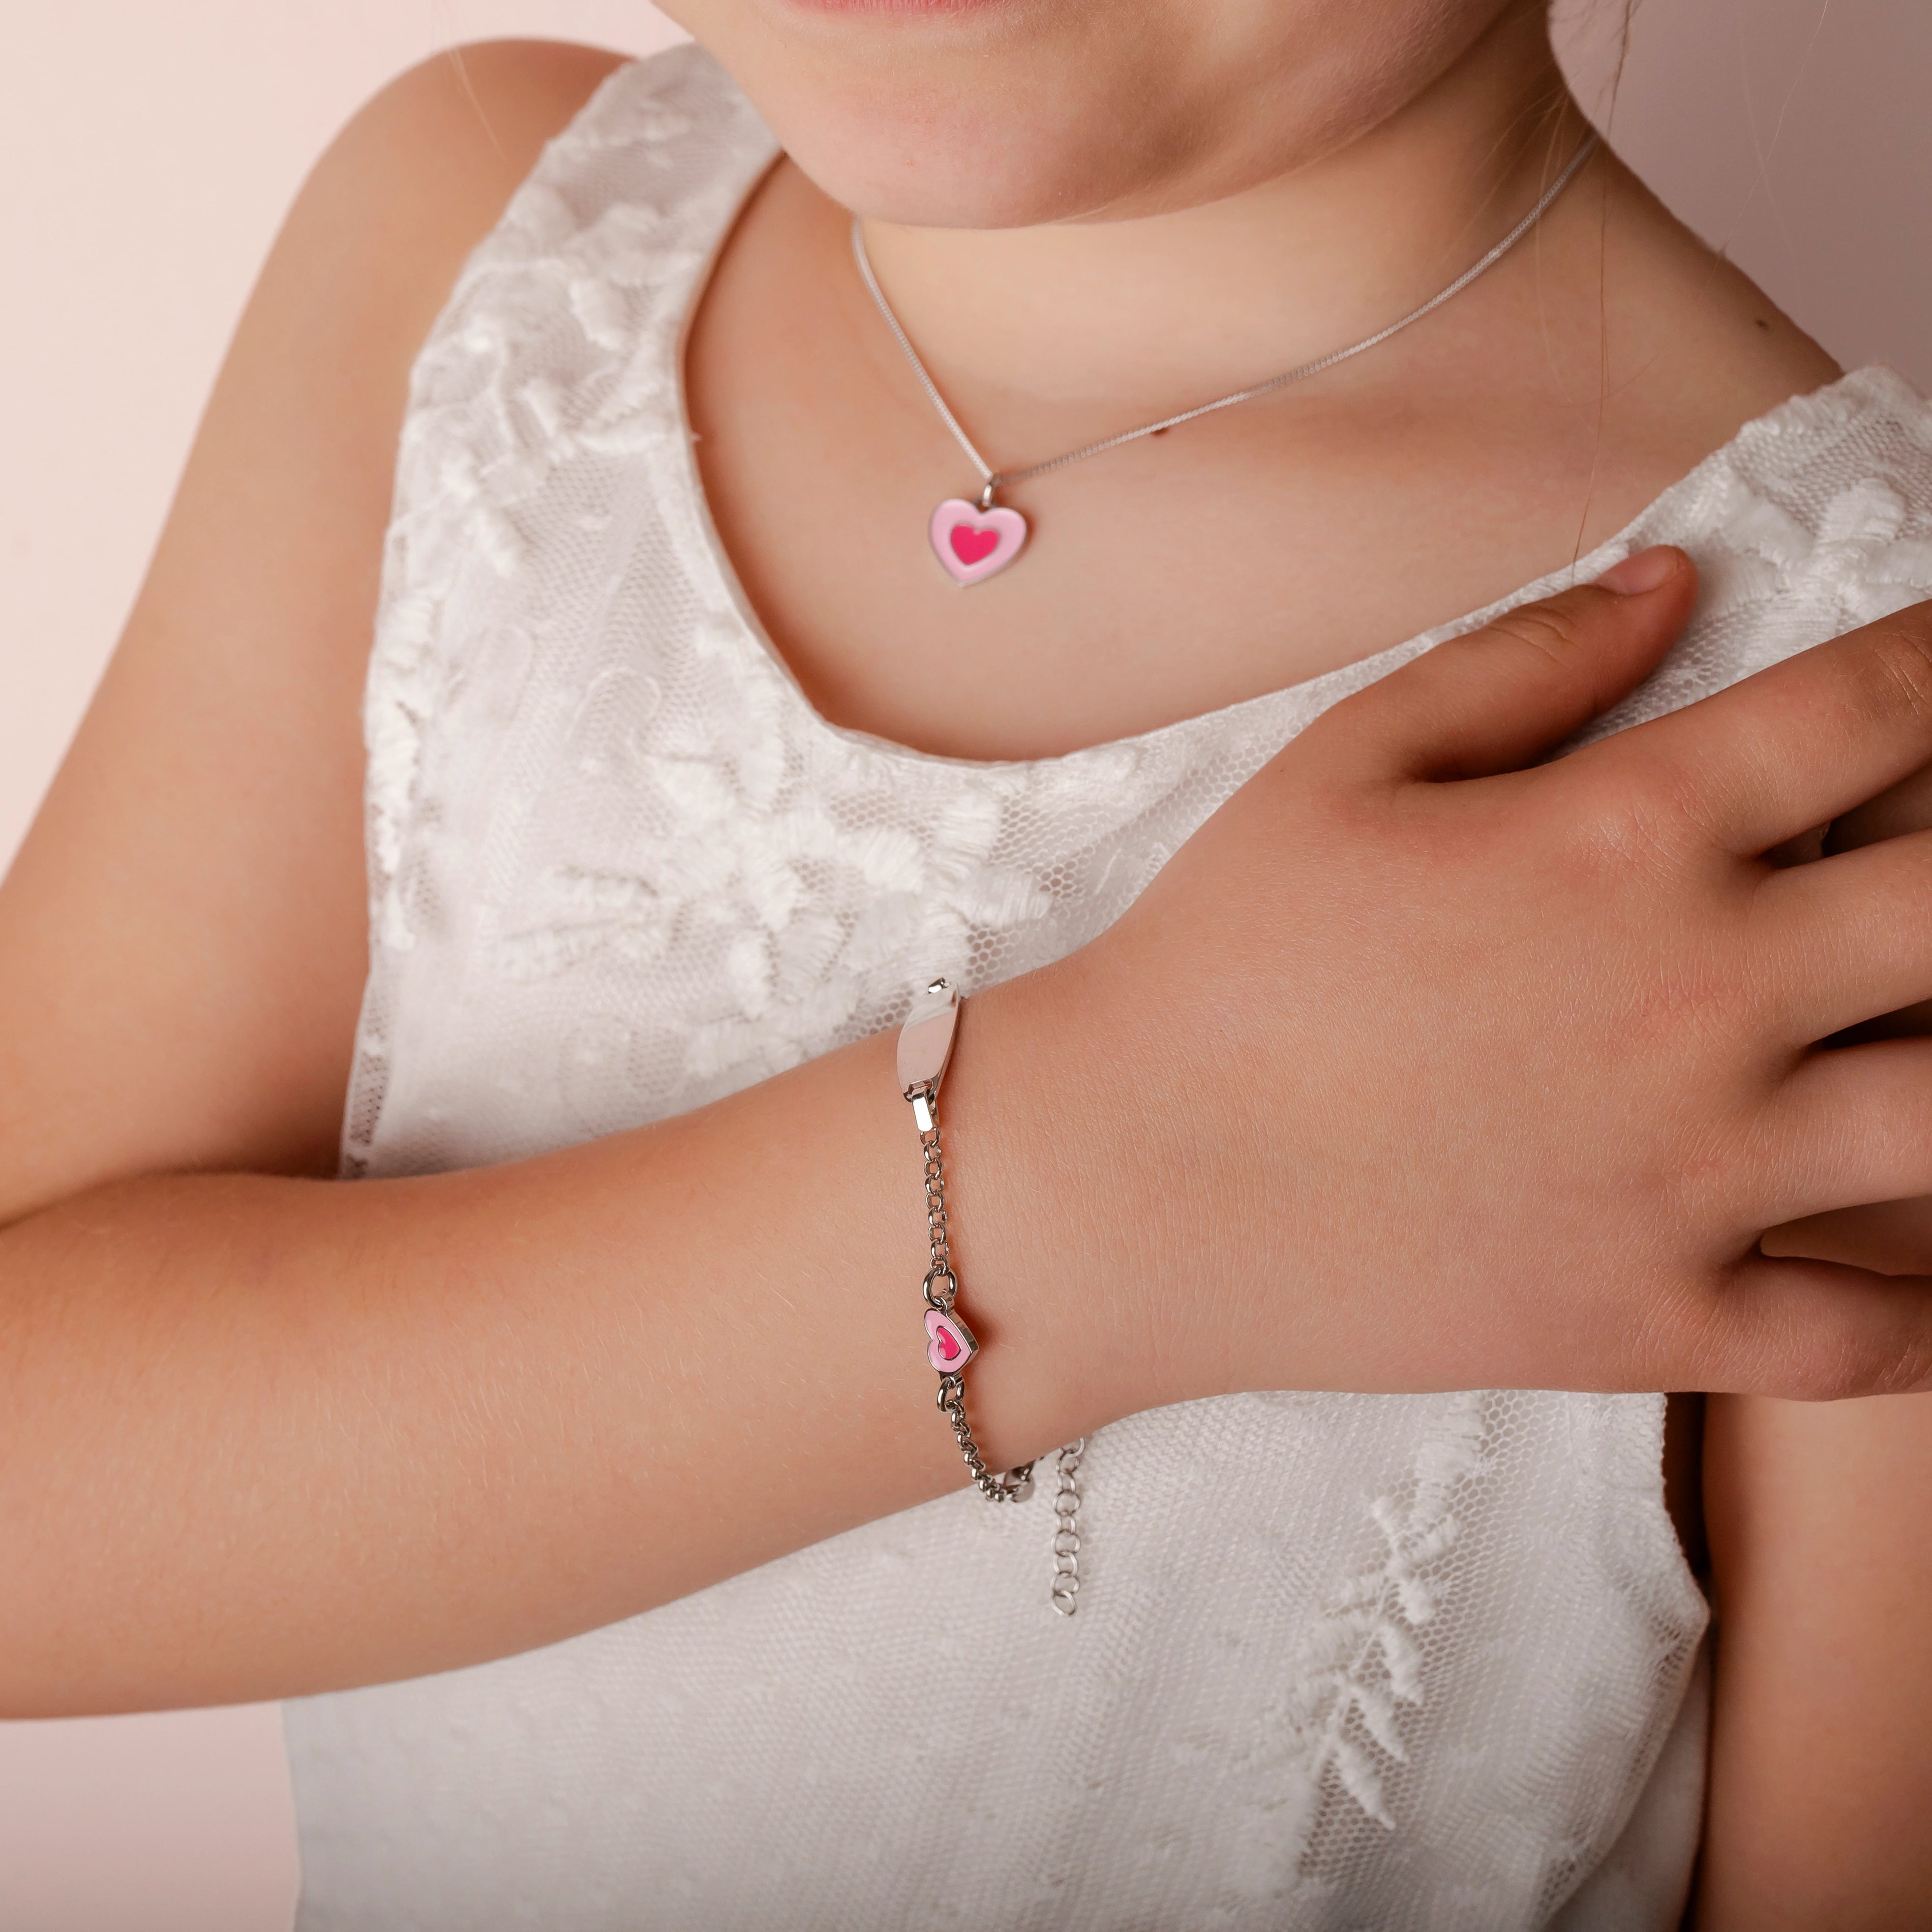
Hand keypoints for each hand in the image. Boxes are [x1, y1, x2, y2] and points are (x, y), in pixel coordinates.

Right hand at [1068, 547, 1931, 1400]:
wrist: (1125, 1179)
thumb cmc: (1218, 958)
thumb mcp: (1339, 763)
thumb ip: (1522, 661)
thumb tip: (1676, 579)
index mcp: (1623, 836)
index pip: (1877, 705)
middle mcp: (1698, 995)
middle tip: (1926, 871)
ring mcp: (1693, 1172)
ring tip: (1915, 1040)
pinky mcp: (1655, 1315)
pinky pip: (1871, 1336)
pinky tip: (1929, 1262)